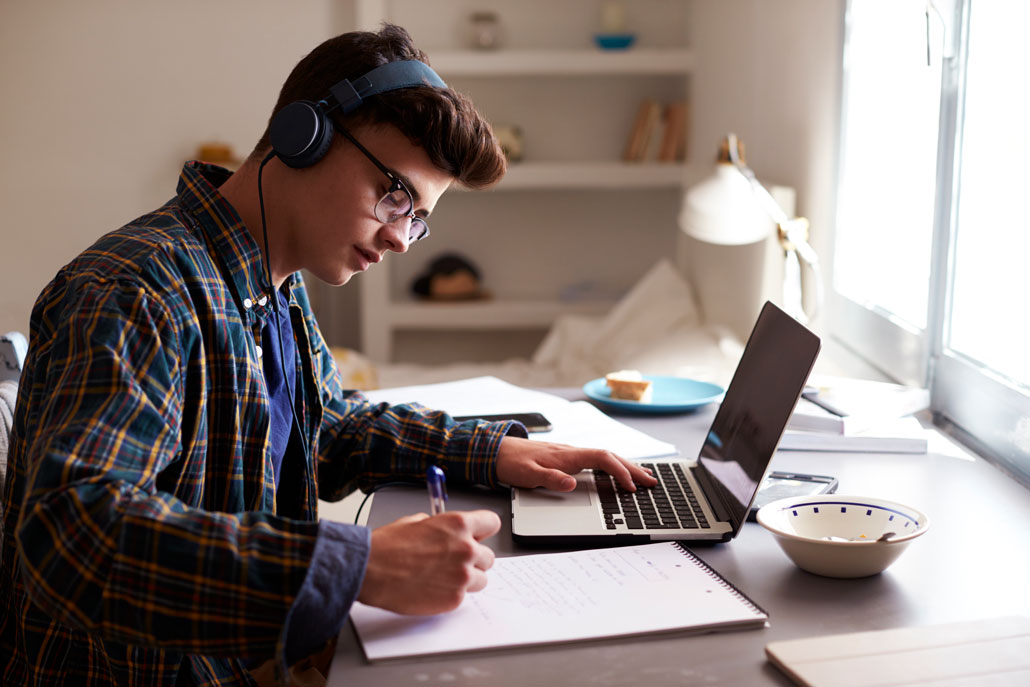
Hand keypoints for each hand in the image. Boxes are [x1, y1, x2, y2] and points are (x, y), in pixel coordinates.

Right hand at [358, 510, 500, 614]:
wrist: (371, 570)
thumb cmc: (388, 546)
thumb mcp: (417, 522)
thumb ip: (442, 527)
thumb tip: (449, 532)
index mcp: (458, 525)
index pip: (492, 523)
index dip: (483, 531)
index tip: (477, 536)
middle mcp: (466, 549)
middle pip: (488, 556)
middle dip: (473, 559)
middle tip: (454, 562)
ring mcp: (462, 576)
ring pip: (481, 579)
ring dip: (467, 579)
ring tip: (442, 578)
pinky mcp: (454, 599)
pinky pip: (463, 597)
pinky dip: (451, 594)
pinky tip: (432, 589)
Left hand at [495, 437, 656, 492]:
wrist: (495, 450)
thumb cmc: (511, 462)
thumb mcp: (528, 474)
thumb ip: (550, 479)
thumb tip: (571, 483)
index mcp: (567, 455)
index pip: (602, 459)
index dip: (619, 471)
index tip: (631, 486)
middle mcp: (572, 452)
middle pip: (610, 457)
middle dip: (632, 468)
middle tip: (652, 481)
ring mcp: (570, 454)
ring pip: (605, 458)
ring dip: (625, 467)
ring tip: (642, 476)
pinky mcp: (566, 458)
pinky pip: (597, 461)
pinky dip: (612, 467)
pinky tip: (616, 473)